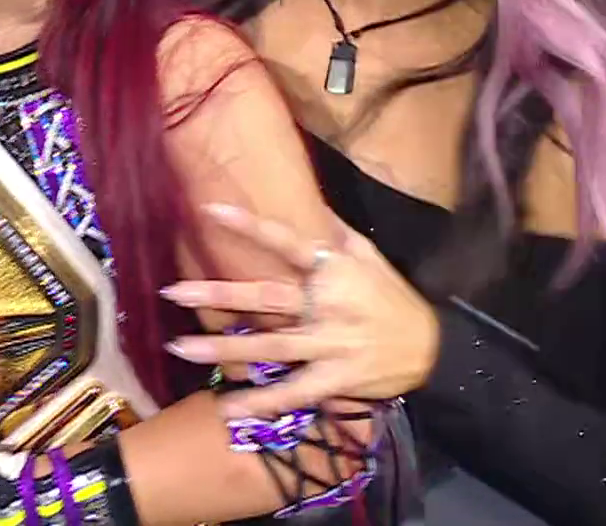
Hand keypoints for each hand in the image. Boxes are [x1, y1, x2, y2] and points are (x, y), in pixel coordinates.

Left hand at [161, 202, 439, 412]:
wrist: (433, 348)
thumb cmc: (392, 297)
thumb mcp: (369, 255)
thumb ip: (333, 230)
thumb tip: (307, 199)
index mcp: (333, 269)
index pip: (285, 241)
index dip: (249, 225)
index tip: (210, 209)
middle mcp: (327, 305)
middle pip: (266, 297)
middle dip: (218, 294)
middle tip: (173, 291)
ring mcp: (330, 344)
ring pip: (270, 345)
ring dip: (223, 348)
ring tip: (179, 347)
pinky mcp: (335, 379)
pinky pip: (293, 391)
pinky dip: (261, 402)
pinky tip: (227, 407)